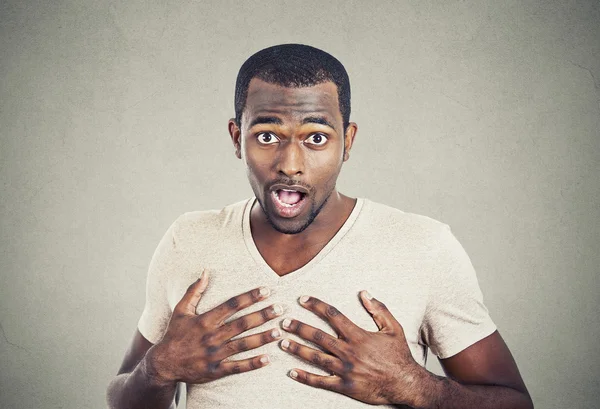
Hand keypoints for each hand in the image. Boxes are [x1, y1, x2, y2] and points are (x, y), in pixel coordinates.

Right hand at [145, 271, 282, 384]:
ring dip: (262, 338)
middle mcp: (211, 337)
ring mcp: (214, 355)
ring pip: (243, 345)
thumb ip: (194, 291)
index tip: (266, 290)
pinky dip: (252, 364)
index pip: (232, 305)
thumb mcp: (181, 310)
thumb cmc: (174, 334)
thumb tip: (205, 271)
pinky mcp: (215, 371)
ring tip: (279, 331)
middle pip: (242, 324)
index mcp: (205, 320)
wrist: (163, 364)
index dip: (250, 297)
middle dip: (262, 315)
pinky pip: (237, 367)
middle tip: (280, 308)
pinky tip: (267, 359)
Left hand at [280, 292, 429, 406]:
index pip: (332, 315)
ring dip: (297, 349)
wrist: (405, 384)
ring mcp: (345, 370)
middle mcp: (349, 351)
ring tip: (282, 342)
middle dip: (299, 327)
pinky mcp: (344, 386)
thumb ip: (379, 309)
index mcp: (358, 335)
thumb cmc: (399, 355)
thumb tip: (364, 293)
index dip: (315, 305)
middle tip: (284, 322)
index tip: (302, 299)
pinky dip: (305, 377)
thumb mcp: (393, 328)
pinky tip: (292, 372)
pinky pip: (320, 382)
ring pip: (315, 358)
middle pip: (318, 336)